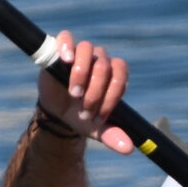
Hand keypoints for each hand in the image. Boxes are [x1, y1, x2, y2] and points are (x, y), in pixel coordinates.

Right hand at [35, 31, 134, 154]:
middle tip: (84, 109)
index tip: (100, 114)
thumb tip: (128, 149)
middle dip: (96, 90)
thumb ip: (113, 137)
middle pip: (104, 64)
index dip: (112, 94)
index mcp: (113, 75)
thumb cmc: (81, 116)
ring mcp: (80, 54)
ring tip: (74, 93)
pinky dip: (67, 46)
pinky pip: (66, 37)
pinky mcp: (60, 50)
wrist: (58, 114)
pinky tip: (65, 60)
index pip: (120, 74)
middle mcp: (99, 61)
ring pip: (87, 50)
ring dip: (81, 73)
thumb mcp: (97, 130)